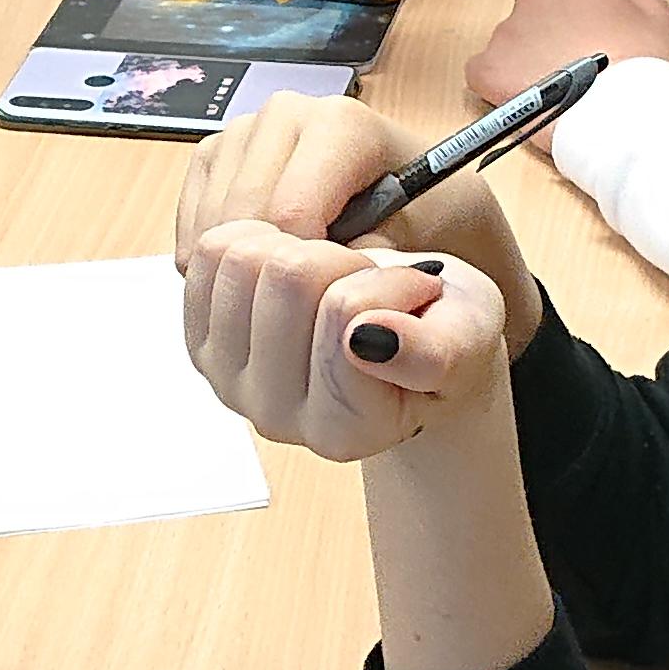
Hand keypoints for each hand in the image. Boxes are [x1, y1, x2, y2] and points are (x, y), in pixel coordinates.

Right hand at [174, 89, 538, 348]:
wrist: (425, 214)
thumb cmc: (432, 229)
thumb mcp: (426, 249)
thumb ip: (377, 265)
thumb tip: (335, 293)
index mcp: (341, 122)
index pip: (289, 214)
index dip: (304, 275)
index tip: (331, 305)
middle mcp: (285, 111)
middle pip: (243, 219)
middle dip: (273, 274)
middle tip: (311, 307)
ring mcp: (243, 131)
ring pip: (213, 226)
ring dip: (245, 271)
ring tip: (296, 290)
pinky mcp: (214, 157)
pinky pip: (194, 226)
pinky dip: (220, 262)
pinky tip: (266, 273)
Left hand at [181, 224, 508, 464]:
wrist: (406, 341)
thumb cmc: (440, 336)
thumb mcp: (467, 340)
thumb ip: (434, 352)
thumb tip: (370, 338)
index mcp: (345, 429)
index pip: (345, 309)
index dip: (388, 282)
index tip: (411, 299)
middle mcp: (276, 418)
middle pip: (287, 277)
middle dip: (340, 260)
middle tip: (367, 285)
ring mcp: (229, 382)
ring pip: (243, 259)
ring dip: (297, 248)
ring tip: (332, 279)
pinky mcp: (201, 341)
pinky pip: (212, 254)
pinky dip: (257, 240)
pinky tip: (291, 269)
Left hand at [468, 0, 668, 109]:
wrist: (620, 114)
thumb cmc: (644, 70)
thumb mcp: (663, 22)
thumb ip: (640, 7)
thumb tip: (629, 10)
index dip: (588, 25)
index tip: (597, 47)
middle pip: (541, 17)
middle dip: (554, 41)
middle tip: (576, 72)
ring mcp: (509, 33)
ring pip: (512, 45)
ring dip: (527, 63)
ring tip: (553, 94)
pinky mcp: (489, 68)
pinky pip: (483, 72)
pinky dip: (497, 84)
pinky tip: (520, 100)